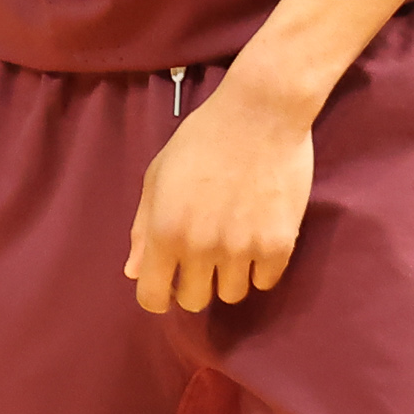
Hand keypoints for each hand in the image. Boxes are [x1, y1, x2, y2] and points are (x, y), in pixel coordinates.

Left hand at [123, 76, 314, 314]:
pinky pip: (265, 282)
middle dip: (194, 283)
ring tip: (233, 243)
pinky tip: (258, 238)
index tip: (168, 283)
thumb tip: (134, 272)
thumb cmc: (202, 139)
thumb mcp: (158, 175)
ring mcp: (241, 249)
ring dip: (229, 275)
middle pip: (194, 300)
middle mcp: (200, 247)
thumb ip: (143, 226)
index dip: (158, 295)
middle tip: (204, 257)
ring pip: (232, 295)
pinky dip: (260, 267)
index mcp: (165, 230)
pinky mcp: (278, 245)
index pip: (152, 297)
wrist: (260, 113)